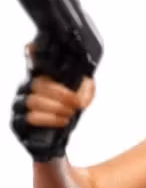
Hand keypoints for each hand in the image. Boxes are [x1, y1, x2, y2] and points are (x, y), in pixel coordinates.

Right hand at [10, 41, 95, 161]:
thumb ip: (86, 87)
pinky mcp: (17, 122)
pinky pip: (29, 118)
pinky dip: (49, 119)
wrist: (57, 140)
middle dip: (61, 94)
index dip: (31, 54)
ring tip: (70, 114)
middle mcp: (27, 89)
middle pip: (38, 84)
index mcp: (41, 79)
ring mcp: (19, 105)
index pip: (33, 63)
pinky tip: (62, 121)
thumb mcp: (81, 98)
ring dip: (56, 108)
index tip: (31, 47)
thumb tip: (87, 82)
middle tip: (76, 102)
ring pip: (33, 101)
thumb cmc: (66, 114)